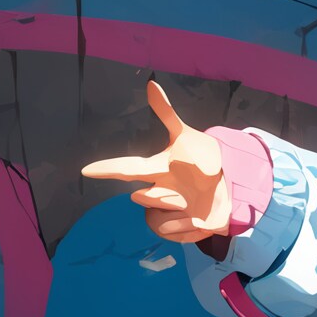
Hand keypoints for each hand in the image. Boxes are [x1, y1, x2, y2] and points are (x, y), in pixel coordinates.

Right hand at [80, 82, 231, 243]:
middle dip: (159, 198)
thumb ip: (167, 113)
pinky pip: (173, 233)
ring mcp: (166, 211)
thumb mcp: (189, 137)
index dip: (107, 169)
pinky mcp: (179, 229)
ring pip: (155, 218)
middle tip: (184, 195)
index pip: (127, 168)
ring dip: (177, 213)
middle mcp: (157, 190)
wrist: (231, 185)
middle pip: (141, 198)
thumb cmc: (204, 159)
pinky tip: (198, 219)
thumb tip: (152, 84)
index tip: (86, 170)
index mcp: (156, 169)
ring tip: (192, 205)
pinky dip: (188, 228)